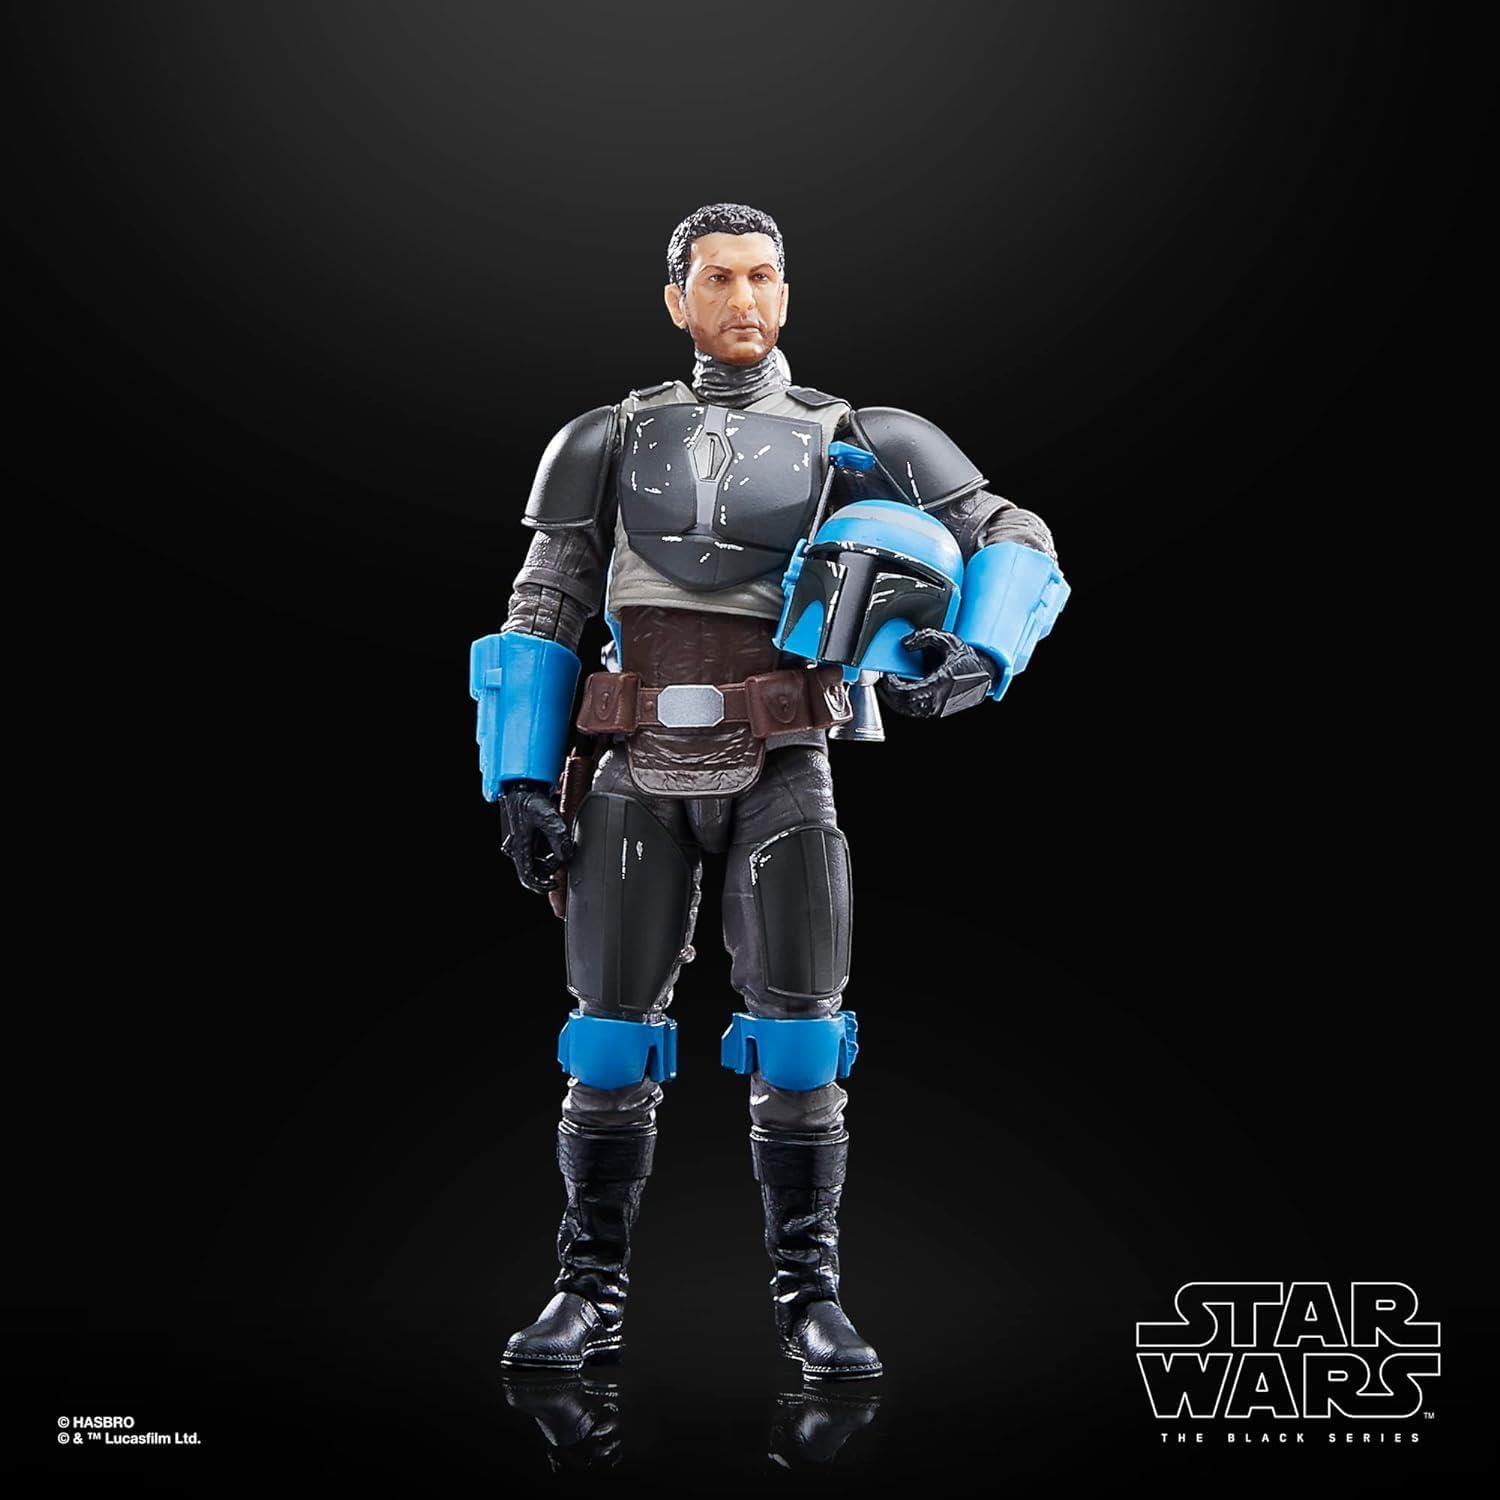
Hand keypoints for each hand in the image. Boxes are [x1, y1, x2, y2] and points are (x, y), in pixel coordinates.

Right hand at [499, 779, 574, 894]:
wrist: (520, 784)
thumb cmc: (529, 798)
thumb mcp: (547, 816)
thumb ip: (558, 836)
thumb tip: (566, 854)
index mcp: (519, 847)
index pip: (528, 877)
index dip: (542, 885)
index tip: (555, 884)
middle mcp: (515, 847)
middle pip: (534, 869)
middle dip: (550, 867)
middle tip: (562, 856)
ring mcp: (517, 842)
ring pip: (535, 860)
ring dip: (548, 857)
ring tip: (559, 844)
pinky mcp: (522, 837)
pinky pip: (535, 850)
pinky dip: (545, 849)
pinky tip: (553, 837)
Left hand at [875, 629, 996, 718]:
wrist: (983, 675)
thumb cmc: (965, 660)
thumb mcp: (948, 640)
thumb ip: (925, 636)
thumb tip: (905, 644)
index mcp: (942, 685)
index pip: (907, 693)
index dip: (891, 686)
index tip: (885, 675)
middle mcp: (939, 701)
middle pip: (903, 706)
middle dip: (888, 693)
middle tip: (881, 680)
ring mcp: (937, 709)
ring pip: (907, 711)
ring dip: (893, 699)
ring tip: (887, 685)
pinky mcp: (936, 712)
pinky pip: (913, 711)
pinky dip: (902, 703)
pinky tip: (898, 691)